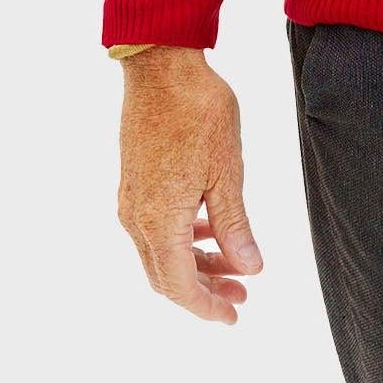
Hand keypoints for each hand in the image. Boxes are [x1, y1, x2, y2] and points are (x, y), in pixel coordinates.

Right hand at [116, 46, 264, 321]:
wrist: (162, 66)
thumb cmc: (198, 114)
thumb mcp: (227, 173)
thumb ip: (235, 226)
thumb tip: (251, 269)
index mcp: (159, 221)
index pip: (180, 286)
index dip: (206, 307)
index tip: (233, 316)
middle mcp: (137, 218)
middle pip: (167, 276)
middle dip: (204, 290)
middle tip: (241, 295)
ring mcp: (131, 199)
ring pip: (160, 253)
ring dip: (195, 264)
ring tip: (234, 263)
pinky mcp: (134, 182)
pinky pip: (155, 228)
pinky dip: (182, 238)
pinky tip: (209, 227)